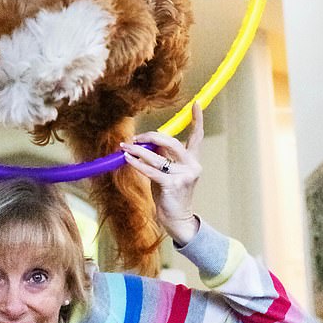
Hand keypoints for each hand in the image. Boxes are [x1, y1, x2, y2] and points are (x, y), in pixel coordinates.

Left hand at [120, 102, 203, 244]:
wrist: (177, 219)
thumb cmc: (170, 194)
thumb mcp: (168, 171)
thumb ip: (163, 156)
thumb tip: (147, 142)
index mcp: (193, 160)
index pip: (197, 136)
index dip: (197, 119)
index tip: (196, 104)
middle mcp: (192, 165)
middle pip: (171, 141)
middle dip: (151, 136)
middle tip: (135, 138)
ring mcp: (183, 175)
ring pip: (157, 156)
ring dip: (137, 150)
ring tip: (125, 147)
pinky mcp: (172, 184)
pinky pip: (150, 170)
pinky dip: (136, 163)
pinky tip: (127, 158)